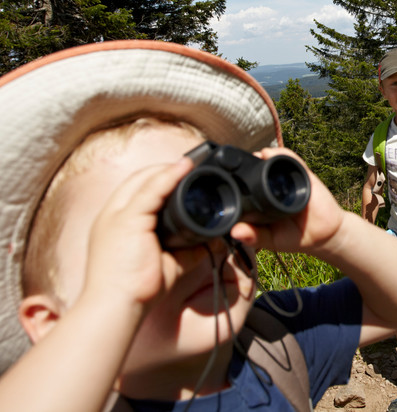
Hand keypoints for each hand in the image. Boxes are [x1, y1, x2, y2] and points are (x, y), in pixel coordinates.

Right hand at [84, 157, 193, 310]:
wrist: (117, 307)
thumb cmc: (136, 290)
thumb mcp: (166, 263)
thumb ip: (186, 250)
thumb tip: (211, 243)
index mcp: (116, 224)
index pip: (136, 190)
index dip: (158, 179)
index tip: (182, 176)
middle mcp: (112, 215)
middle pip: (138, 180)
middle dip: (164, 170)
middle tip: (191, 165)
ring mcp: (117, 215)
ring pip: (145, 181)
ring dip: (170, 169)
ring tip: (191, 162)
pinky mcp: (127, 219)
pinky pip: (150, 190)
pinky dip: (169, 176)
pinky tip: (184, 168)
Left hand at [230, 147, 345, 254]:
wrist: (325, 235)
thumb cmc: (295, 237)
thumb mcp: (271, 240)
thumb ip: (254, 236)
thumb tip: (234, 232)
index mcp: (262, 201)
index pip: (245, 186)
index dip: (234, 182)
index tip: (222, 179)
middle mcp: (273, 187)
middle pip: (256, 170)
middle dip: (245, 166)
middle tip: (232, 165)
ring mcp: (288, 180)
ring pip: (270, 161)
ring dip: (259, 157)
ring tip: (250, 158)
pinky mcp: (303, 175)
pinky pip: (291, 160)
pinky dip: (280, 155)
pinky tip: (268, 154)